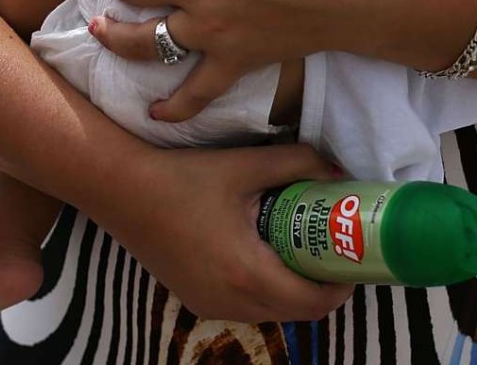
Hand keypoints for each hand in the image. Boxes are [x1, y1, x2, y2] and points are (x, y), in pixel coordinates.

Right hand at [102, 141, 352, 321]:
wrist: (122, 190)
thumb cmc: (184, 177)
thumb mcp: (247, 164)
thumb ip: (299, 163)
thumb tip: (339, 170)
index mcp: (247, 272)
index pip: (312, 303)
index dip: (341, 287)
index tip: (355, 259)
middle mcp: (229, 301)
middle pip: (296, 312)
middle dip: (322, 286)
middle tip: (335, 250)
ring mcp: (209, 305)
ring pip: (271, 312)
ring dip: (294, 289)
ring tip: (303, 248)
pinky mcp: (196, 300)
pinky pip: (246, 306)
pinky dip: (267, 288)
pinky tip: (267, 252)